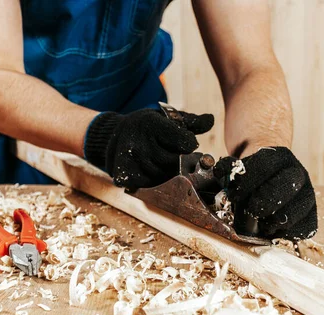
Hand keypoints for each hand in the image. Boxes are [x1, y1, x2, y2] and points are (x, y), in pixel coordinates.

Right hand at [83, 109, 213, 188]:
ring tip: (161, 162)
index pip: (187, 143)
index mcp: (152, 125)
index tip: (183, 142)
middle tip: (175, 155)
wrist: (113, 136)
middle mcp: (140, 143)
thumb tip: (210, 120)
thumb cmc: (147, 127)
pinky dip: (154, 182)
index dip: (189, 144)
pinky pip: (151, 187)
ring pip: (165, 178)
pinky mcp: (125, 176)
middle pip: (177, 164)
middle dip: (181, 161)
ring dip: (168, 174)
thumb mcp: (167, 118)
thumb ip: (191, 122)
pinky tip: (150, 171)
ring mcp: (132, 162)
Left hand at [214, 147, 317, 239]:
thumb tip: (221, 171)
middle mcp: (296, 172)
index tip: (235, 195)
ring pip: (300, 206)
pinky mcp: (312, 212)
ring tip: (262, 225)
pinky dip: (289, 233)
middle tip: (251, 211)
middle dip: (264, 202)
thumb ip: (231, 170)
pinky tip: (274, 230)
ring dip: (277, 220)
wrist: (272, 178)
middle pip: (287, 184)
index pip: (264, 164)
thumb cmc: (254, 177)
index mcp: (278, 156)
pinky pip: (307, 226)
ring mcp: (307, 192)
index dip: (247, 182)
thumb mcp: (242, 167)